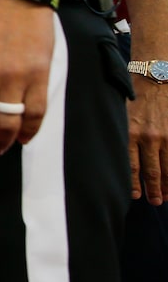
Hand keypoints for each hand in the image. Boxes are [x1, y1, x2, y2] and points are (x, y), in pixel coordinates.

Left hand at [129, 76, 167, 204]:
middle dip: (154, 189)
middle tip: (154, 201)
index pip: (131, 165)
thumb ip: (122, 137)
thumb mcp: (121, 117)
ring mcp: (166, 136)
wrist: (155, 80)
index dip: (134, 183)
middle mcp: (148, 137)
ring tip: (166, 196)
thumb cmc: (135, 100)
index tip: (135, 196)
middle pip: (152, 171)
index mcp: (130, 133)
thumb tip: (119, 161)